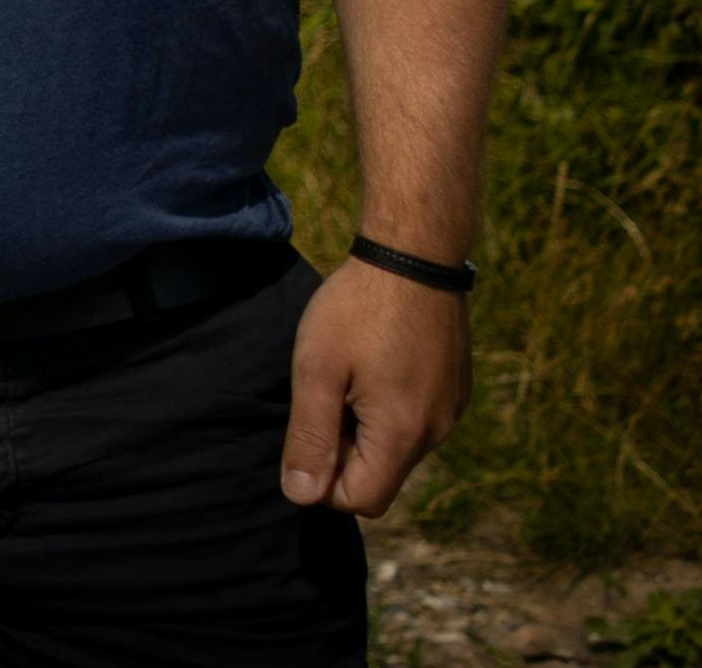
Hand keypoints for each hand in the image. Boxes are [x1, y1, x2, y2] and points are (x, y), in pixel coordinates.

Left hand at [282, 256, 471, 515]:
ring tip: (347, 378)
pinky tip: (372, 368)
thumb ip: (309, 437)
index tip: (308, 428)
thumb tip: (301, 496)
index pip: (360, 500)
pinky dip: (387, 413)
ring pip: (397, 453)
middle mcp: (437, 433)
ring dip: (364, 433)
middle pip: (380, 479)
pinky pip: (416, 425)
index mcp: (403, 434)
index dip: (323, 479)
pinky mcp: (455, 392)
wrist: (413, 256)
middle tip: (324, 397)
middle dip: (343, 456)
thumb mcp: (316, 370)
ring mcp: (451, 412)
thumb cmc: (356, 310)